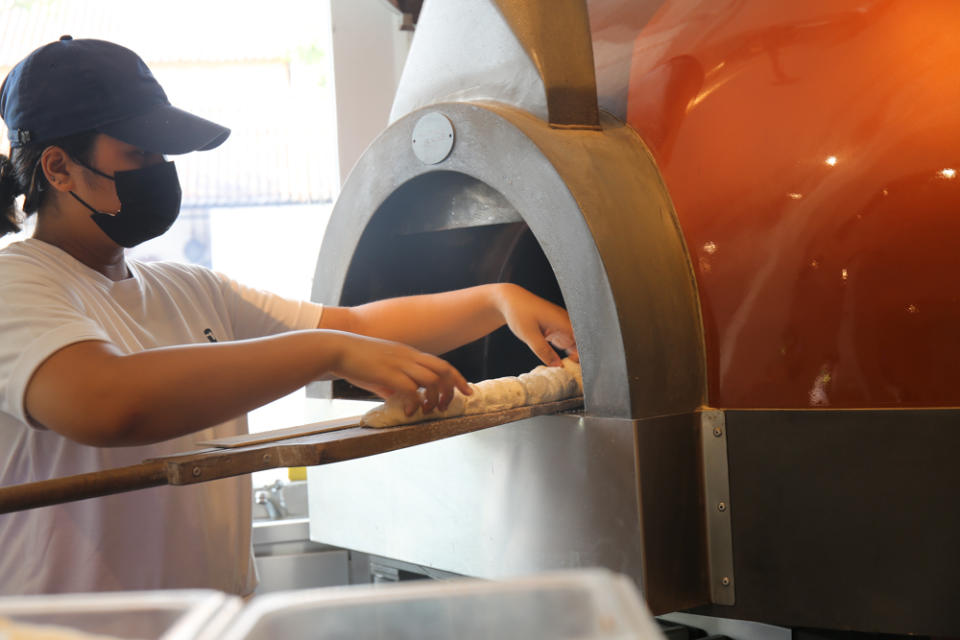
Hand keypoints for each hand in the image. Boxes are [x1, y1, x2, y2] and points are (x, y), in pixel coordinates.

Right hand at [325, 331, 470, 414]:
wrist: (336, 348)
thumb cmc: (355, 360)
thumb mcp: (379, 371)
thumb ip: (392, 385)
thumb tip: (399, 401)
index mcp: (408, 353)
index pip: (441, 364)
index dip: (457, 378)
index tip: (467, 390)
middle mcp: (408, 356)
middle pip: (443, 370)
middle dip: (453, 388)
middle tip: (451, 404)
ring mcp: (399, 364)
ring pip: (431, 380)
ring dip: (435, 398)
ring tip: (430, 410)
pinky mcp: (388, 374)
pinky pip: (411, 390)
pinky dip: (415, 403)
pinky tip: (410, 412)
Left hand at [495, 284, 577, 365]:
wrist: (509, 301)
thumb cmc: (519, 313)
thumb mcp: (529, 335)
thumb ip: (544, 351)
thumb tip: (558, 366)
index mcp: (563, 320)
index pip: (583, 338)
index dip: (585, 351)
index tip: (579, 363)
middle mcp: (565, 322)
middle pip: (582, 340)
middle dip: (582, 355)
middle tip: (574, 368)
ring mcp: (561, 325)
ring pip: (575, 342)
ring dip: (575, 354)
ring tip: (572, 366)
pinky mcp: (556, 328)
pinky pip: (567, 341)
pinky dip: (567, 351)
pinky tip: (564, 360)